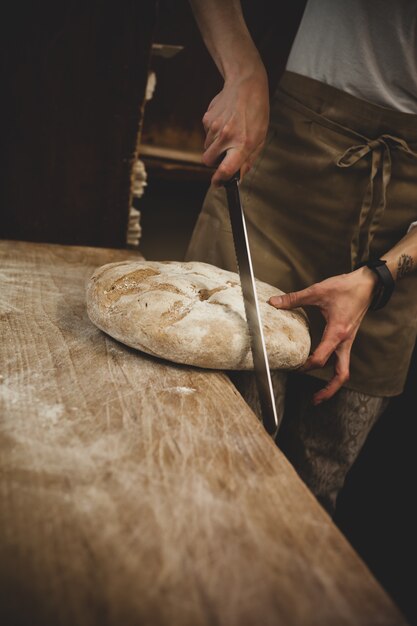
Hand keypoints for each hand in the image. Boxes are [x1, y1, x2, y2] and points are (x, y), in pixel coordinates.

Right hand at [201, 63, 268, 185]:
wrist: (246, 84)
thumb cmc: (256, 113)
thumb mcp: (260, 138)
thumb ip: (249, 159)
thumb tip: (239, 176)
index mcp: (242, 143)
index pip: (226, 169)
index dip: (219, 180)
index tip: (217, 183)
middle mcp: (226, 136)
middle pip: (208, 161)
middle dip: (213, 162)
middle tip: (224, 155)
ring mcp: (214, 127)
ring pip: (207, 147)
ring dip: (215, 146)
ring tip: (228, 132)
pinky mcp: (207, 118)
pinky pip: (206, 134)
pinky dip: (213, 132)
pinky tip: (224, 121)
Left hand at [268, 268, 377, 403]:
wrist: (368, 284)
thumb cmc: (346, 287)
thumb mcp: (318, 291)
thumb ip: (295, 298)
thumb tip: (274, 303)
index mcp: (337, 333)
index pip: (321, 359)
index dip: (306, 366)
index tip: (294, 368)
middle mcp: (344, 341)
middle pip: (341, 375)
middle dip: (329, 390)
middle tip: (315, 399)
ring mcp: (348, 342)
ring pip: (344, 370)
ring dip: (333, 383)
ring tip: (320, 393)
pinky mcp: (348, 339)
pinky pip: (342, 360)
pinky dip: (334, 369)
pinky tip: (323, 367)